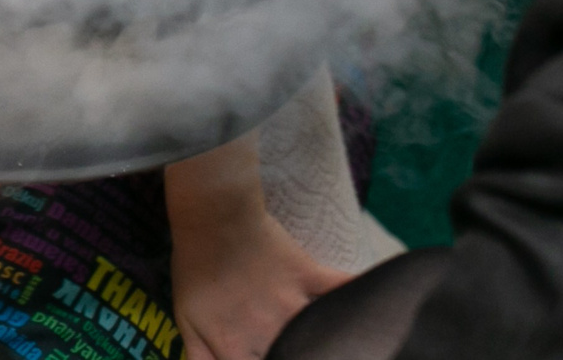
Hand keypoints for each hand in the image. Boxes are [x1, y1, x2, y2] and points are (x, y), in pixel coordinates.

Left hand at [169, 200, 349, 359]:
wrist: (212, 217)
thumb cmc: (195, 269)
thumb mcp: (186, 321)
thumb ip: (200, 359)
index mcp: (238, 349)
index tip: (284, 358)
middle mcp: (270, 333)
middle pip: (297, 355)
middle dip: (304, 353)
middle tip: (304, 347)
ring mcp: (293, 304)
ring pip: (324, 334)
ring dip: (334, 341)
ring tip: (345, 345)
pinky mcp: (309, 274)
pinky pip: (342, 288)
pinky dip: (359, 293)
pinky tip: (376, 299)